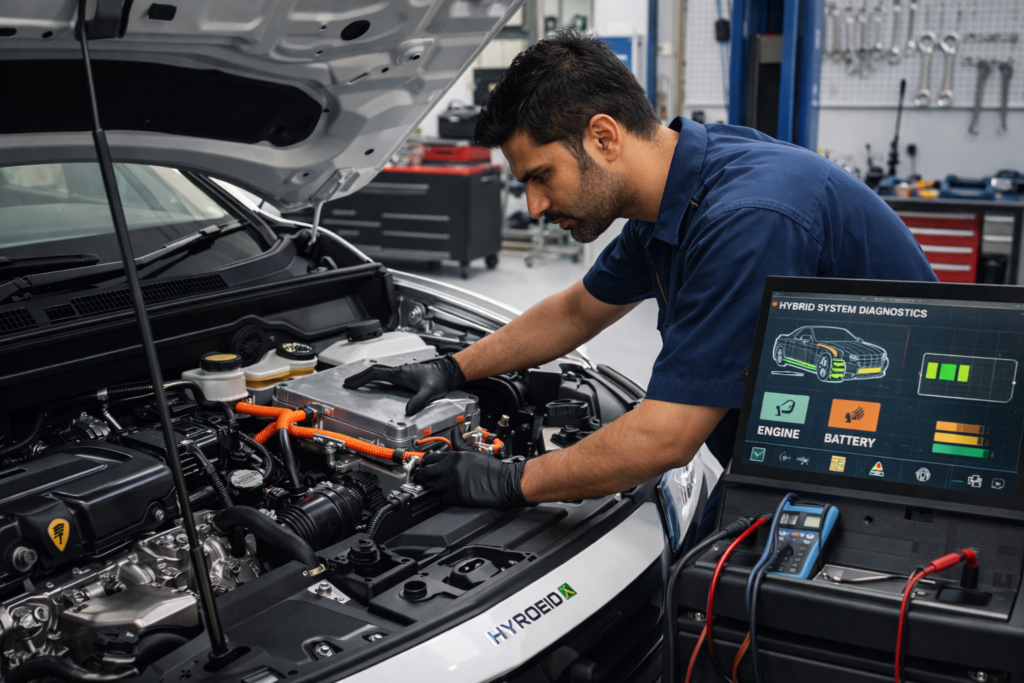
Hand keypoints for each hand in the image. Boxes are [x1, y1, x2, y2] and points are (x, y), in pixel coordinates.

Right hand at [343, 354, 465, 414]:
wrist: (447, 372)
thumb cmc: (439, 379)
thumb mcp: (429, 392)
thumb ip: (418, 400)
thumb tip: (408, 410)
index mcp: (399, 373)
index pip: (375, 374)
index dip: (361, 379)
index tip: (351, 384)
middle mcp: (398, 371)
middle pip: (374, 372)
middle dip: (359, 377)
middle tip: (348, 383)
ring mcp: (401, 372)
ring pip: (379, 373)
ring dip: (366, 377)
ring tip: (357, 383)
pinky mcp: (405, 375)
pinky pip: (385, 375)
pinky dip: (376, 379)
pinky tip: (375, 384)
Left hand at [417, 448, 529, 509]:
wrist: (505, 483)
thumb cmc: (493, 469)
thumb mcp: (474, 452)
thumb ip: (460, 443)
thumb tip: (454, 432)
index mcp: (454, 456)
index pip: (430, 458)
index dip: (424, 463)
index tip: (422, 466)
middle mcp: (451, 468)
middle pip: (425, 473)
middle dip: (422, 477)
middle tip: (422, 480)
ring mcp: (452, 482)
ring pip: (434, 487)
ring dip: (438, 488)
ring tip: (446, 488)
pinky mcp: (456, 496)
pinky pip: (444, 498)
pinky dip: (447, 498)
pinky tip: (456, 494)